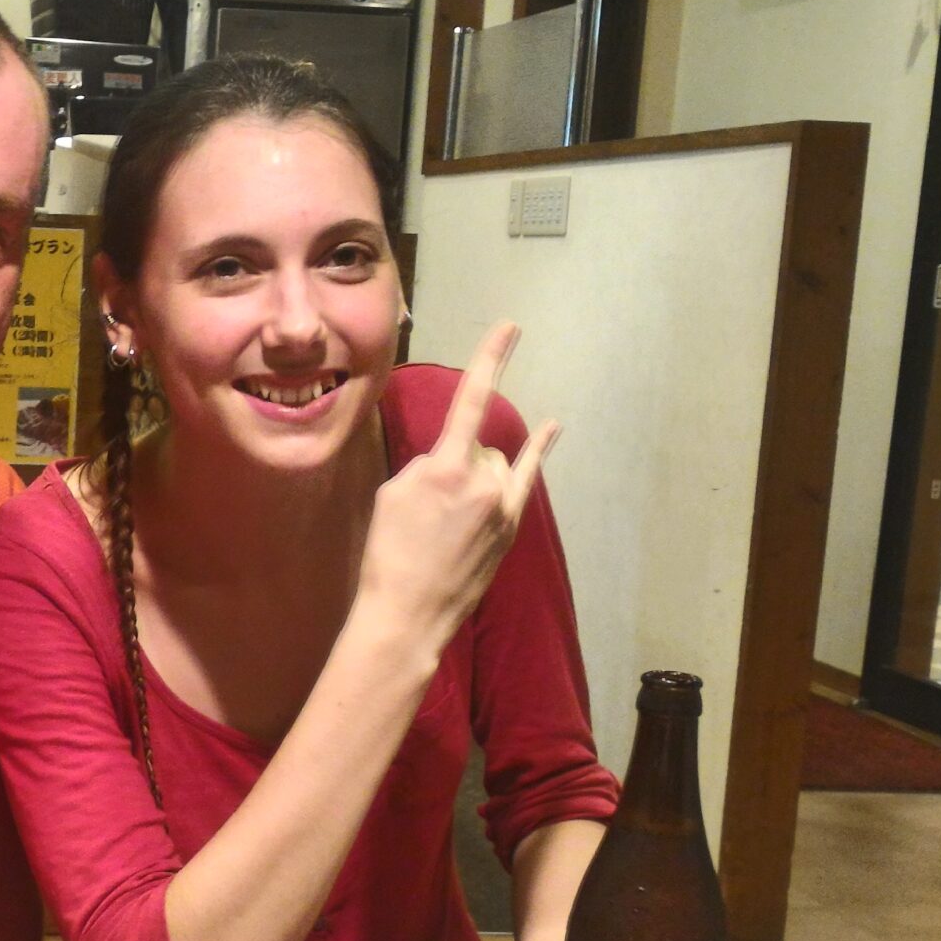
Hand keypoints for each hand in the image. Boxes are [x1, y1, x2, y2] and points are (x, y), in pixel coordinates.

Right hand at [357, 321, 560, 651]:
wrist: (409, 613)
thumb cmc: (389, 553)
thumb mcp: (393, 494)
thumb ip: (427, 465)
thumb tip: (449, 461)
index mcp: (446, 467)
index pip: (472, 400)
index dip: (490, 359)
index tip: (510, 327)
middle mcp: (484, 480)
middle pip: (475, 444)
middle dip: (454, 461)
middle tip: (425, 506)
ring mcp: (503, 505)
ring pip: (493, 464)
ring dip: (473, 475)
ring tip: (446, 519)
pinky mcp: (510, 526)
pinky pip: (524, 478)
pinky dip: (535, 452)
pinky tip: (551, 426)